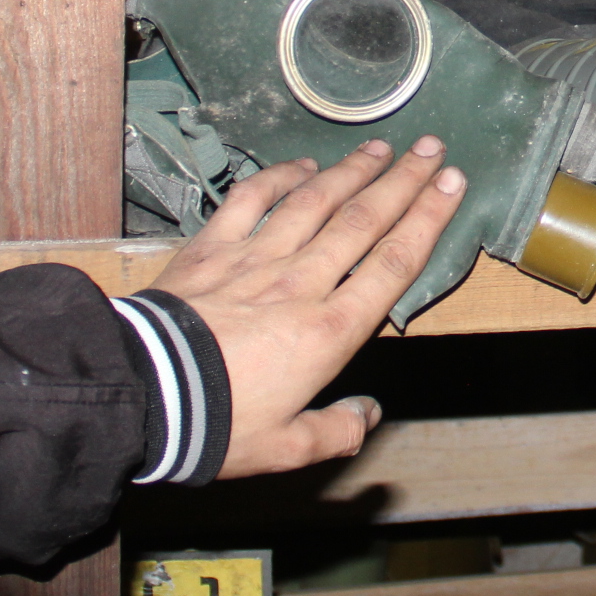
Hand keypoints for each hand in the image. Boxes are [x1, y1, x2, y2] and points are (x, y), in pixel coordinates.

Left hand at [149, 138, 466, 478]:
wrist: (143, 395)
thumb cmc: (217, 424)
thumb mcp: (286, 448)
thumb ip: (334, 431)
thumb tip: (368, 416)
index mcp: (329, 330)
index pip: (393, 263)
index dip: (428, 219)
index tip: (452, 186)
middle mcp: (301, 283)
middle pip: (364, 221)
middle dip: (403, 181)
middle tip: (432, 149)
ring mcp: (255, 259)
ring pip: (315, 202)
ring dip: (352, 171)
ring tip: (381, 148)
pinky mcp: (211, 250)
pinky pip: (251, 201)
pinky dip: (279, 178)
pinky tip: (301, 165)